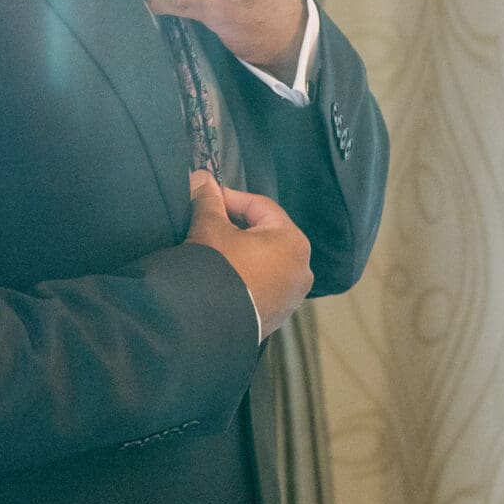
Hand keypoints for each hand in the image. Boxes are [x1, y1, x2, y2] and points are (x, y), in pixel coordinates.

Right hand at [185, 169, 312, 339]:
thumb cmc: (217, 270)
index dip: (230, 198)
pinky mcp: (278, 316)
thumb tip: (202, 178)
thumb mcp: (209, 227)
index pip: (260, 206)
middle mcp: (302, 269)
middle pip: (265, 234)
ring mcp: (292, 297)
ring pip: (264, 261)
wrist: (208, 325)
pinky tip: (222, 278)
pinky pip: (263, 286)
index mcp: (293, 241)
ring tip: (213, 251)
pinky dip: (245, 277)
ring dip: (241, 253)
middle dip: (236, 226)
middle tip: (208, 224)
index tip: (206, 198)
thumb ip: (208, 199)